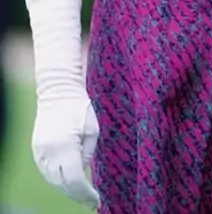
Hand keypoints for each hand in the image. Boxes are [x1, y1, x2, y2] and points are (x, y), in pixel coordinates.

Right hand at [26, 0, 100, 208]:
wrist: (58, 90)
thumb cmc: (81, 106)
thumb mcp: (93, 130)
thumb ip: (87, 154)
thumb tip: (82, 170)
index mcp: (65, 145)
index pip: (75, 180)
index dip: (86, 194)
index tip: (97, 201)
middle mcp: (49, 151)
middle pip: (63, 184)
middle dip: (77, 195)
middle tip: (91, 201)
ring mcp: (40, 151)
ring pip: (52, 180)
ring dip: (66, 189)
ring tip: (81, 193)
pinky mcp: (36, 149)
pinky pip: (46, 172)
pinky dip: (57, 179)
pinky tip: (68, 181)